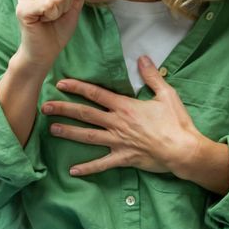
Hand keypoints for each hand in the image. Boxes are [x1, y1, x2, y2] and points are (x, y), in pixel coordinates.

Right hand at [14, 0, 96, 68]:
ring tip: (49, 17)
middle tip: (55, 13)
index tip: (62, 3)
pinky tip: (43, 20)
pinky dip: (52, 15)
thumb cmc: (58, 25)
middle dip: (67, 3)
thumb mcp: (75, 2)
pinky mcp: (21, 8)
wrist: (46, 50)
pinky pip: (49, 4)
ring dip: (59, 10)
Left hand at [43, 55, 206, 177]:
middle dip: (64, 109)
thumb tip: (143, 58)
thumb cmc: (176, 122)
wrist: (183, 150)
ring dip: (68, 133)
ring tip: (52, 130)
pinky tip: (72, 171)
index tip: (61, 83)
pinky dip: (87, 168)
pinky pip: (102, 164)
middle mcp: (117, 123)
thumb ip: (152, 76)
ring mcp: (118, 142)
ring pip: (88, 136)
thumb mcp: (166, 94)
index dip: (77, 87)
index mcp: (125, 106)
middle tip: (45, 107)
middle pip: (85, 114)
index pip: (96, 94)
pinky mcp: (123, 158)